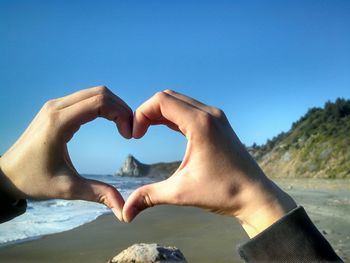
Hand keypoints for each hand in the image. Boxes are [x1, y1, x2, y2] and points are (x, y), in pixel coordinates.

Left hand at [0, 86, 131, 220]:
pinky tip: (109, 121)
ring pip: (94, 93)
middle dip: (121, 108)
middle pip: (100, 93)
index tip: (128, 135)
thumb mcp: (67, 188)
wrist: (5, 175)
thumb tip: (123, 210)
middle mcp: (56, 107)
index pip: (100, 102)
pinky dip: (102, 106)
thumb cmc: (33, 181)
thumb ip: (98, 194)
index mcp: (59, 123)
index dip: (121, 114)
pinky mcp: (55, 109)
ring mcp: (54, 105)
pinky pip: (85, 98)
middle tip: (130, 130)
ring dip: (113, 106)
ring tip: (122, 126)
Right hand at [123, 90, 295, 236]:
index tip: (135, 136)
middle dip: (148, 111)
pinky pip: (190, 110)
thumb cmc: (223, 192)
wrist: (255, 196)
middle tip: (138, 132)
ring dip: (160, 112)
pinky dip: (173, 116)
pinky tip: (164, 129)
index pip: (161, 101)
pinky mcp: (218, 123)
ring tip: (146, 130)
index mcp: (200, 124)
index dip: (141, 114)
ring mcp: (216, 117)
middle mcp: (209, 114)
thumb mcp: (181, 193)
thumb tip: (124, 214)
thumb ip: (149, 196)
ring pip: (179, 102)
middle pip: (169, 97)